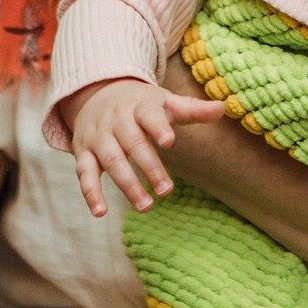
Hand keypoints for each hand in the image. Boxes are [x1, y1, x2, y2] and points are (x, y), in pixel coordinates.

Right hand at [68, 79, 226, 216]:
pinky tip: (101, 213)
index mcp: (139, 106)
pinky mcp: (84, 153)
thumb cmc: (140, 104)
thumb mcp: (164, 102)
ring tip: (146, 206)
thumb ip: (192, 109)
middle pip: (132, 143)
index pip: (149, 115)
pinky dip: (90, 193)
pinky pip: (84, 173)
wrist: (96, 94)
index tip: (169, 141)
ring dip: (127, 184)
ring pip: (111, 161)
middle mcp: (116, 120)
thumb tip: (223, 108)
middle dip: (149, 167)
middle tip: (167, 191)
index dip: (158, 127)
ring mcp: (98, 137)